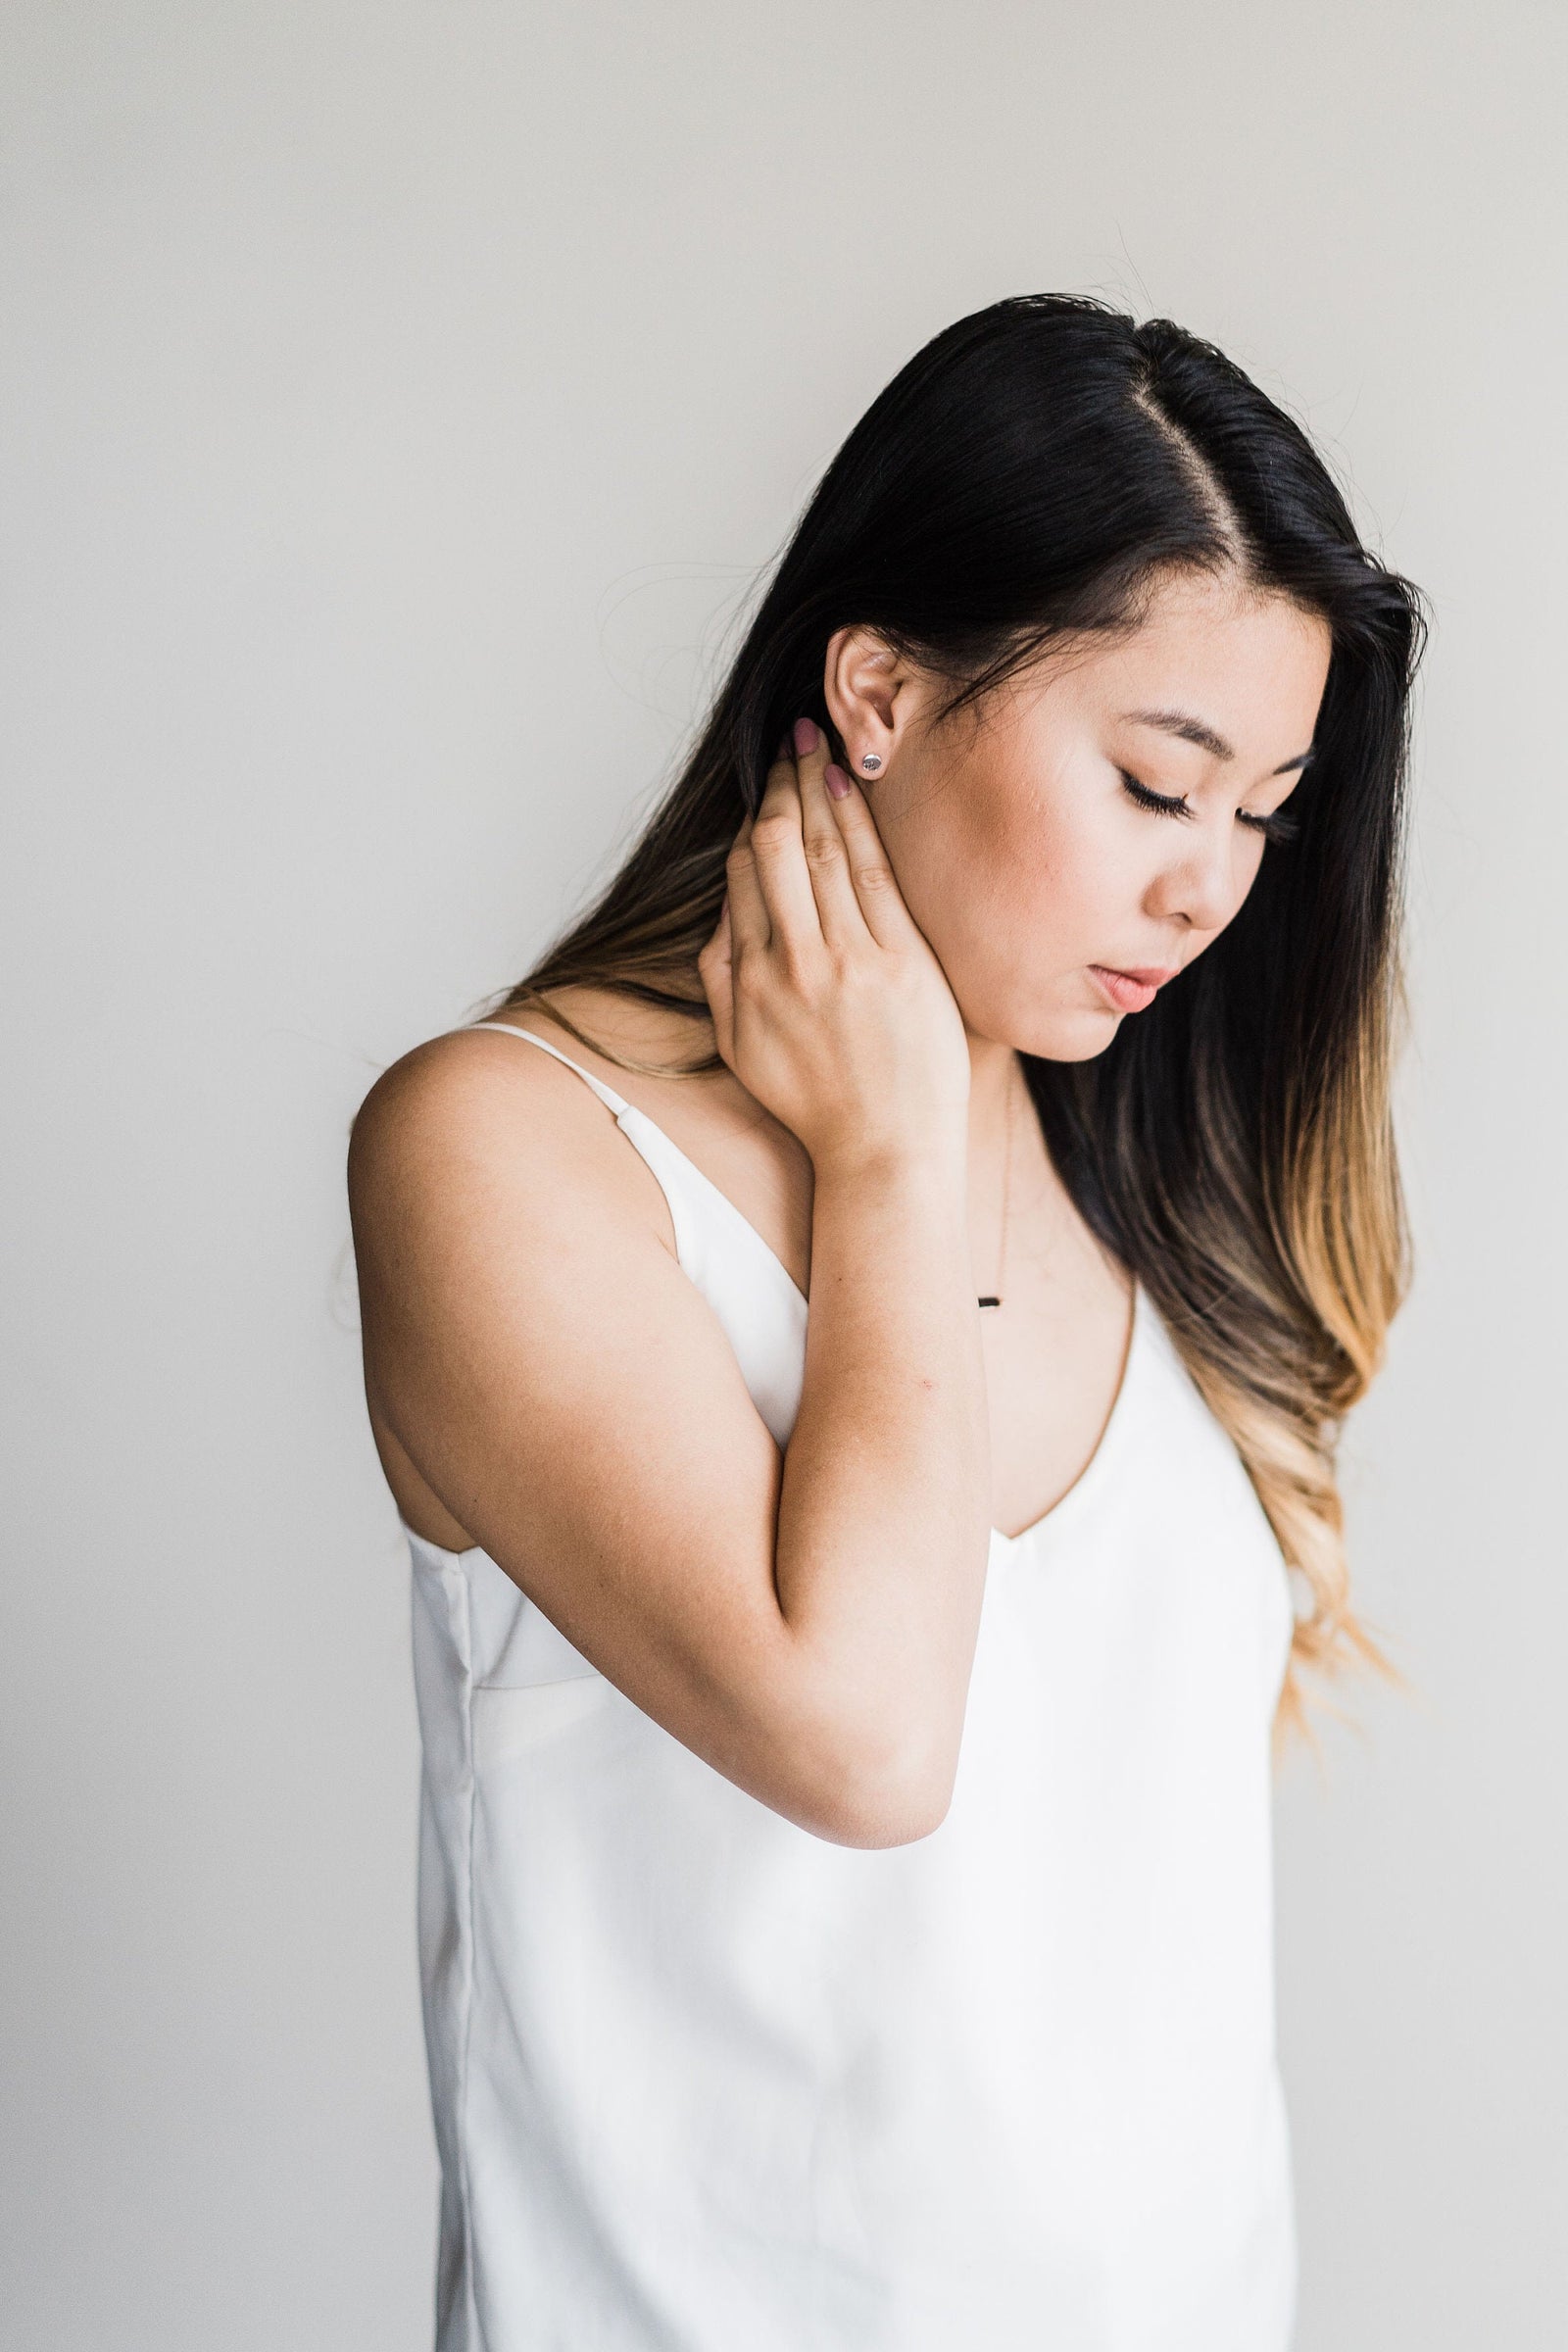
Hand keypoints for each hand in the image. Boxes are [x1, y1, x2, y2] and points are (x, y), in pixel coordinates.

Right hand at [697, 718, 971, 1175]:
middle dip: (784, 785)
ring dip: (820, 787)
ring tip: (820, 744)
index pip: (746, 876)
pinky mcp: (901, 965)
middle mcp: (793, 965)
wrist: (885, 1151)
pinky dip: (859, 823)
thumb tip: (723, 909)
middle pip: (781, 850)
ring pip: (825, 851)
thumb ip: (720, 977)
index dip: (757, 821)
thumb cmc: (819, 1103)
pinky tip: (852, 784)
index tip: (768, 786)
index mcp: (750, 982)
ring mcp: (848, 963)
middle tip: (792, 740)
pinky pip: (873, 875)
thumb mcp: (741, 1048)